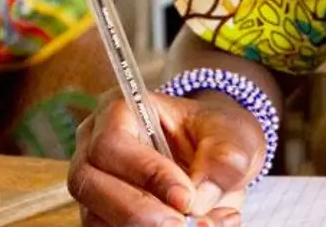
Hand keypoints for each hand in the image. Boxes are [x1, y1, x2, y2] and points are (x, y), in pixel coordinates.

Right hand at [69, 91, 269, 226]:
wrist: (221, 158)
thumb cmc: (219, 136)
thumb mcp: (235, 137)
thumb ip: (223, 160)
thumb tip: (199, 199)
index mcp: (119, 111)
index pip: (113, 143)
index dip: (147, 174)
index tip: (186, 198)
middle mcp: (94, 148)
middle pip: (90, 184)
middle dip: (137, 212)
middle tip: (180, 226)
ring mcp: (95, 185)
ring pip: (95, 218)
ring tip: (202, 226)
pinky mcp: (104, 216)